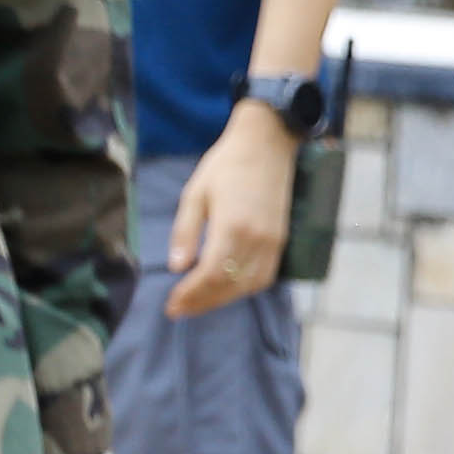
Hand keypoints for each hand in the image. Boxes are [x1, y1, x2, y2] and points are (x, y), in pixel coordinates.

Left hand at [166, 104, 300, 315]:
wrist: (266, 144)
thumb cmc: (226, 165)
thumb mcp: (195, 193)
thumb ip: (185, 232)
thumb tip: (177, 266)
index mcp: (232, 226)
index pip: (210, 274)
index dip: (190, 294)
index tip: (171, 305)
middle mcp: (257, 239)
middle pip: (229, 285)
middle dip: (202, 302)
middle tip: (179, 310)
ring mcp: (273, 242)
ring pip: (248, 286)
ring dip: (222, 299)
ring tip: (198, 303)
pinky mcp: (281, 240)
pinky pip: (265, 276)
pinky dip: (244, 289)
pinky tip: (227, 290)